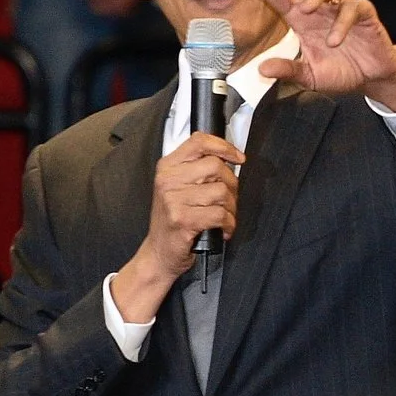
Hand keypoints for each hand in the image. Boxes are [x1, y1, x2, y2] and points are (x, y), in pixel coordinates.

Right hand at [122, 131, 245, 303]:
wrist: (158, 253)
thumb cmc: (173, 221)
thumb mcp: (178, 188)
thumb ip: (197, 170)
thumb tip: (228, 158)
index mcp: (168, 167)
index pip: (199, 141)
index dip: (224, 146)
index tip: (237, 157)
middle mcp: (168, 180)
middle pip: (216, 166)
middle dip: (231, 184)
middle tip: (229, 199)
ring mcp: (174, 200)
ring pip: (221, 191)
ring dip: (231, 208)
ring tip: (224, 216)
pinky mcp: (183, 220)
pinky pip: (220, 214)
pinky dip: (228, 223)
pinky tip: (223, 228)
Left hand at [245, 0, 395, 106]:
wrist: (371, 78)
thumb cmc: (340, 70)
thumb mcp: (310, 76)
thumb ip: (288, 70)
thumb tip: (263, 69)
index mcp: (302, 18)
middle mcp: (320, 7)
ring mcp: (342, 8)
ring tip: (306, 10)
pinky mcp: (364, 14)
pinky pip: (354, 7)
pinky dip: (343, 21)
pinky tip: (334, 40)